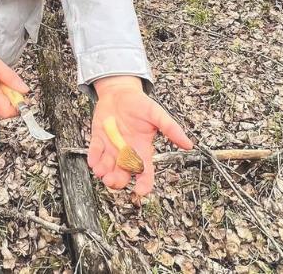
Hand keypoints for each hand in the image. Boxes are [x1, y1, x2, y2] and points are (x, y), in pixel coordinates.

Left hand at [87, 76, 193, 196]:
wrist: (119, 92)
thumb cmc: (139, 104)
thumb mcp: (157, 115)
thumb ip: (171, 129)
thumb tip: (189, 144)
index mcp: (142, 150)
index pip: (145, 172)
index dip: (144, 184)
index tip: (141, 190)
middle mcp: (126, 153)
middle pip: (123, 175)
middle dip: (117, 181)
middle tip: (113, 181)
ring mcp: (111, 148)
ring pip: (107, 167)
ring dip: (103, 172)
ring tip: (102, 171)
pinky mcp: (98, 140)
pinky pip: (94, 153)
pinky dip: (93, 158)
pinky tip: (93, 161)